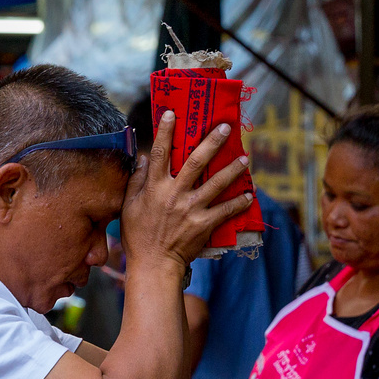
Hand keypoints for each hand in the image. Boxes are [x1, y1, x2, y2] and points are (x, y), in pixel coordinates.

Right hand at [119, 113, 253, 276]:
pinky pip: (226, 211)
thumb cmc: (138, 235)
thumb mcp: (129, 205)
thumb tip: (143, 157)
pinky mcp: (204, 224)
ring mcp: (191, 209)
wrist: (154, 264)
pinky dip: (239, 202)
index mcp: (155, 187)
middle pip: (196, 162)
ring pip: (216, 183)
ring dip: (232, 169)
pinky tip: (249, 194)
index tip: (173, 113)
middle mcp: (175, 194)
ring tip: (245, 158)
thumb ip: (137, 180)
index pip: (160, 153)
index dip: (166, 132)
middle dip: (212, 142)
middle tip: (225, 128)